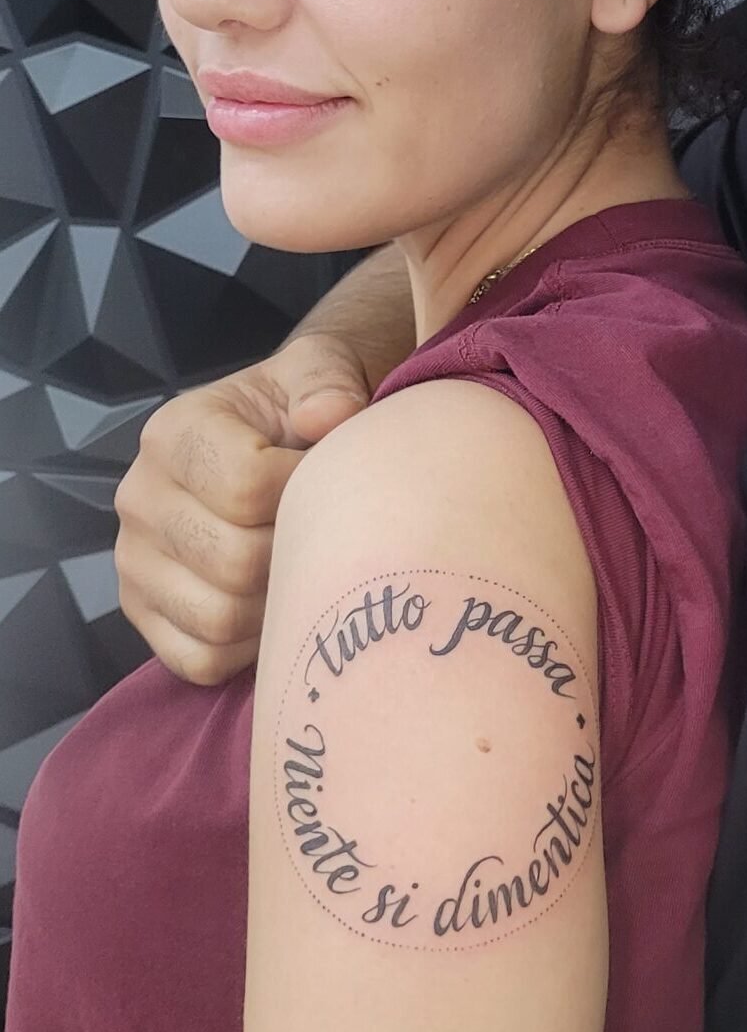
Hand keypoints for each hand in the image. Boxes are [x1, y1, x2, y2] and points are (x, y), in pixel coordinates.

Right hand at [113, 333, 373, 685]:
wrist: (280, 439)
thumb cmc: (303, 409)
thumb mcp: (320, 372)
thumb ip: (326, 382)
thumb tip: (327, 415)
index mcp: (174, 433)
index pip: (247, 487)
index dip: (305, 491)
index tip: (327, 477)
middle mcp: (139, 497)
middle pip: (235, 561)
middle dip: (295, 552)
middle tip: (322, 532)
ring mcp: (134, 561)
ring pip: (219, 618)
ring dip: (276, 604)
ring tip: (301, 565)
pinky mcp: (142, 613)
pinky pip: (200, 659)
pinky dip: (247, 647)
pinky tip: (272, 605)